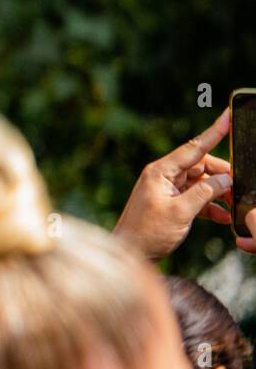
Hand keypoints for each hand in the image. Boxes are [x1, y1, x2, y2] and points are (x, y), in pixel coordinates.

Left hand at [113, 108, 232, 260]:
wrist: (130, 253)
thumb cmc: (148, 233)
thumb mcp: (180, 212)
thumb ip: (204, 193)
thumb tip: (224, 179)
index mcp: (160, 171)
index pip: (194, 147)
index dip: (214, 132)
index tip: (228, 115)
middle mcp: (163, 176)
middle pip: (201, 165)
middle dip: (222, 175)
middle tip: (239, 187)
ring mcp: (166, 189)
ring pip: (200, 182)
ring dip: (218, 192)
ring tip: (234, 204)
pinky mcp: (170, 203)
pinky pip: (195, 197)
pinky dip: (209, 205)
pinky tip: (223, 217)